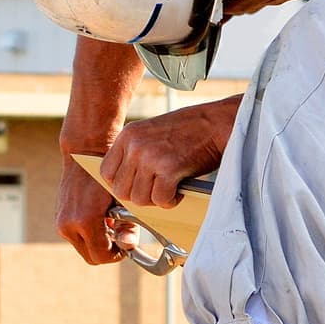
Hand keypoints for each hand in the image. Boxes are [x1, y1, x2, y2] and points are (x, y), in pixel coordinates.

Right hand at [56, 154, 139, 265]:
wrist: (84, 153)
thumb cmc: (106, 174)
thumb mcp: (122, 201)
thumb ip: (127, 226)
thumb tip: (129, 245)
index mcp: (84, 221)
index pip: (101, 256)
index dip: (117, 255)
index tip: (126, 247)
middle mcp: (68, 225)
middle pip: (91, 257)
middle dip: (107, 251)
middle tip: (120, 237)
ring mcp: (61, 222)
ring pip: (83, 248)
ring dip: (97, 243)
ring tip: (111, 224)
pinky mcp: (59, 218)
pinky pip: (76, 237)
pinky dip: (88, 234)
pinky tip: (100, 218)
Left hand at [100, 96, 240, 207]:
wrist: (217, 123)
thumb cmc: (190, 130)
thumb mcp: (153, 133)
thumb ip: (136, 153)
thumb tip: (127, 182)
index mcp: (128, 135)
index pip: (107, 172)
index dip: (122, 184)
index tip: (137, 186)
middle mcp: (135, 145)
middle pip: (121, 190)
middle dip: (140, 195)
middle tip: (158, 189)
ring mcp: (150, 156)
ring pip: (139, 198)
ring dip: (156, 199)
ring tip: (170, 188)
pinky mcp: (169, 168)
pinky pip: (160, 199)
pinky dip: (171, 200)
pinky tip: (179, 190)